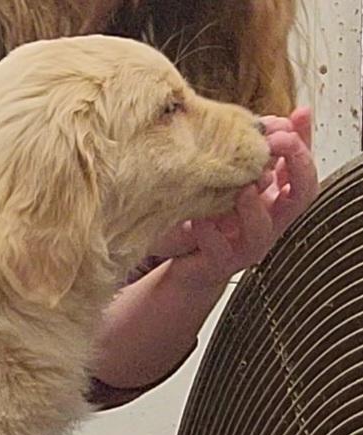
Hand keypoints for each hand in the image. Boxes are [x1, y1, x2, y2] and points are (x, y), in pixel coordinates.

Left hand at [151, 107, 318, 283]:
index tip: (286, 127)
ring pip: (261, 230)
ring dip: (254, 207)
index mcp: (277, 203)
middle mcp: (269, 224)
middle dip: (294, 168)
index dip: (302, 151)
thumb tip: (300, 112)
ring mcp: (246, 246)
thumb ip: (269, 149)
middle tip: (274, 144)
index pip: (306, 177)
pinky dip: (210, 233)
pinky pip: (219, 250)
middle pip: (299, 199)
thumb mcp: (244, 176)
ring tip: (243, 187)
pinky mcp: (219, 262)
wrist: (187, 261)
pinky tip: (200, 217)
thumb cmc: (217, 216)